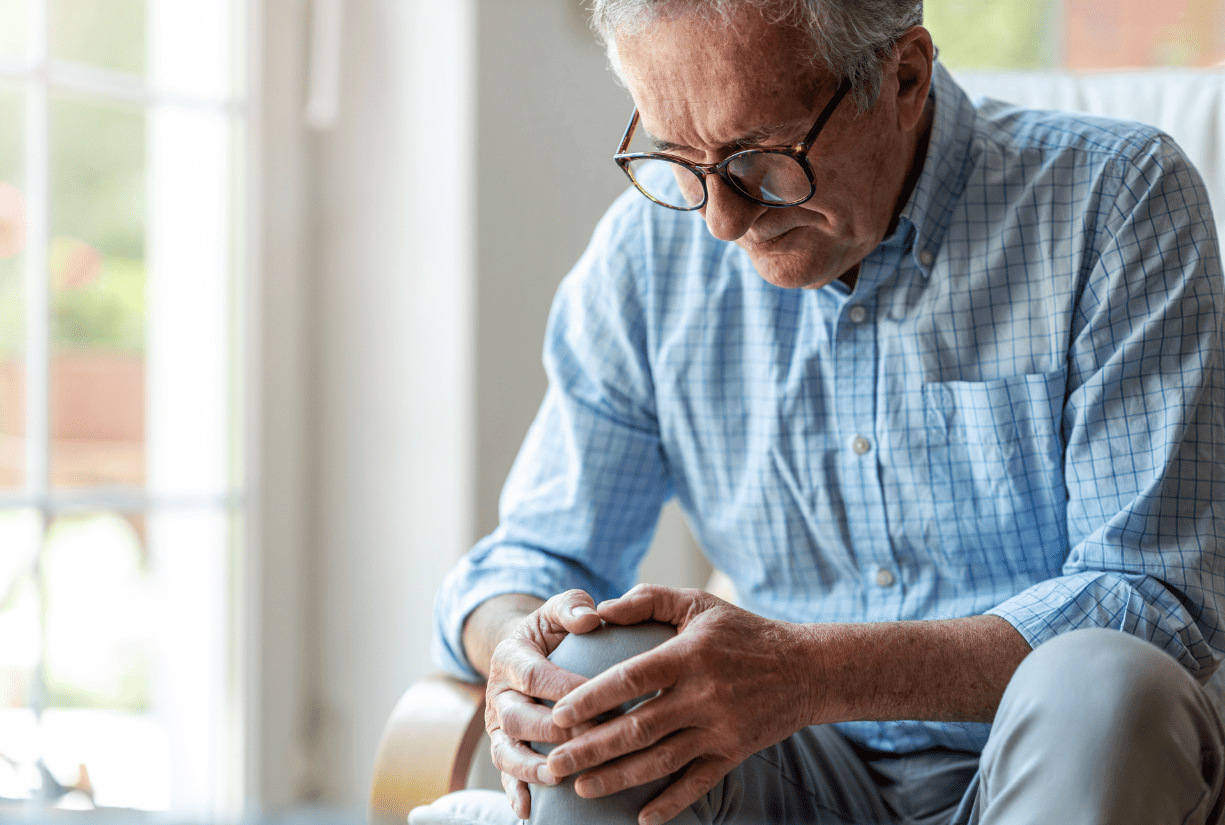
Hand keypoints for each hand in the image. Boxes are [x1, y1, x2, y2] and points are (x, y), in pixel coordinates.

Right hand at [484, 590, 602, 818]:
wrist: (526, 649)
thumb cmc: (552, 630)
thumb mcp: (559, 609)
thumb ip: (573, 606)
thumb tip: (591, 618)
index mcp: (511, 656)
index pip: (535, 675)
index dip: (565, 689)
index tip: (600, 699)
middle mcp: (498, 692)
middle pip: (519, 717)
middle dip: (554, 731)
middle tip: (592, 740)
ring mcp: (497, 723)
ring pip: (506, 749)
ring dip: (531, 766)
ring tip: (559, 776)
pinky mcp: (502, 745)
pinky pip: (502, 772)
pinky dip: (513, 791)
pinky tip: (529, 810)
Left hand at [544, 584, 820, 824]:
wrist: (807, 669)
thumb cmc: (744, 631)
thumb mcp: (698, 603)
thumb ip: (647, 600)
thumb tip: (599, 610)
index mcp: (687, 656)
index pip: (630, 679)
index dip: (592, 698)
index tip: (559, 714)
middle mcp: (702, 695)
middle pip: (637, 728)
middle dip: (590, 750)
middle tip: (553, 764)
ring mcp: (719, 728)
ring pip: (661, 761)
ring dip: (617, 779)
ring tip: (580, 789)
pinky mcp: (734, 752)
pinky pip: (698, 783)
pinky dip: (671, 803)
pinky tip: (641, 818)